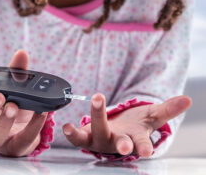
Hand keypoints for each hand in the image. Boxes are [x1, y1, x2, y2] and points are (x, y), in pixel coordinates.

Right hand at [0, 50, 47, 156]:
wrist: (26, 129)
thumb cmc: (13, 106)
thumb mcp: (13, 90)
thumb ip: (15, 73)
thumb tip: (21, 53)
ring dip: (4, 121)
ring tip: (14, 107)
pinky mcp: (15, 148)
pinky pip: (22, 140)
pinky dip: (33, 126)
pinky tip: (41, 113)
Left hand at [62, 93, 191, 157]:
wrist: (116, 129)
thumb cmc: (134, 124)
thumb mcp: (150, 116)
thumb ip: (167, 109)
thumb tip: (187, 100)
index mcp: (134, 138)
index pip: (141, 144)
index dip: (143, 147)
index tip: (146, 152)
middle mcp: (116, 142)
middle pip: (118, 142)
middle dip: (121, 143)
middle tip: (123, 145)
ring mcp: (100, 140)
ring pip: (97, 133)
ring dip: (94, 121)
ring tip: (93, 107)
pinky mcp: (86, 136)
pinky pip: (77, 137)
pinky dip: (71, 132)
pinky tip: (66, 125)